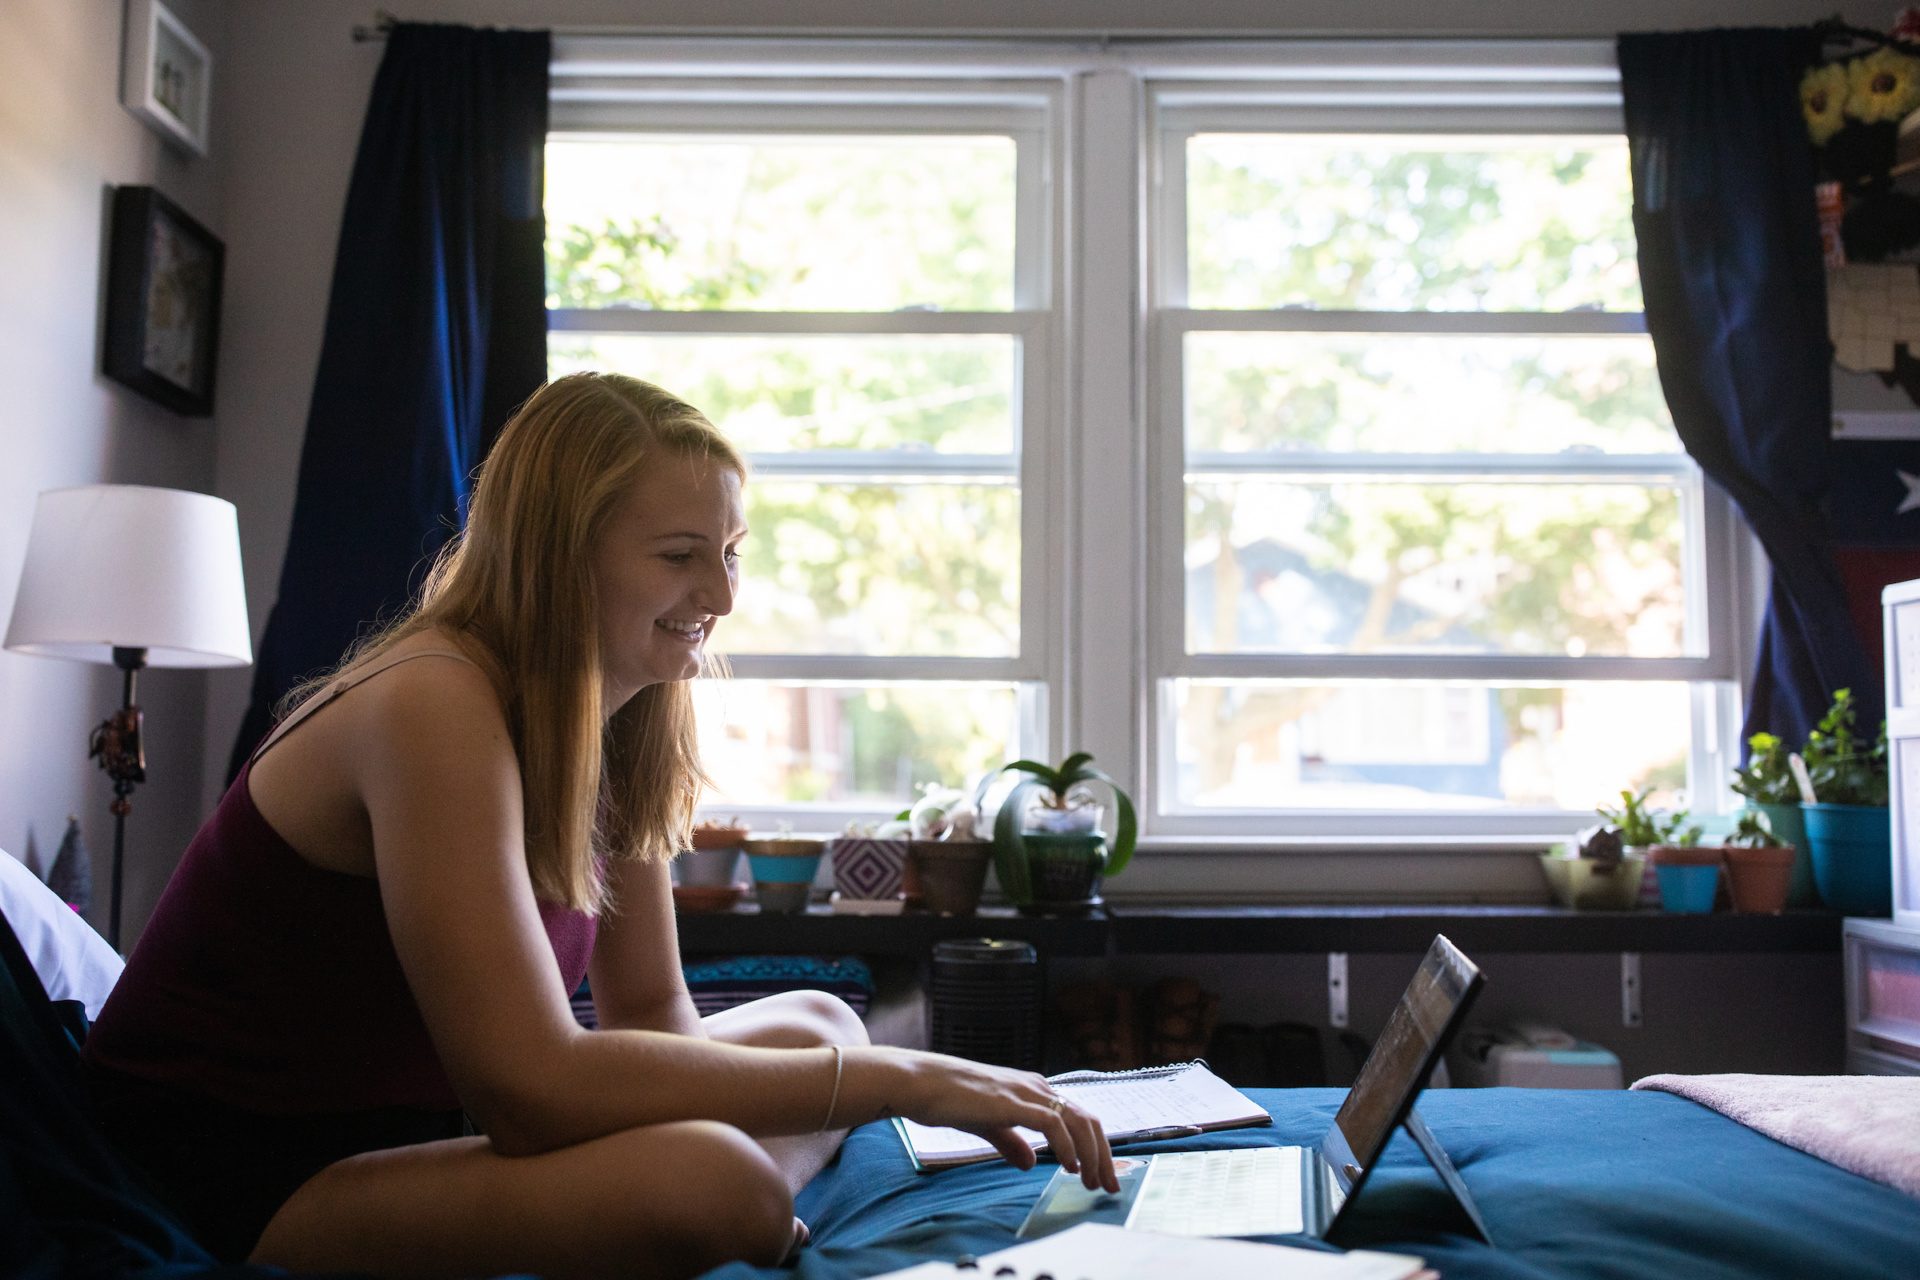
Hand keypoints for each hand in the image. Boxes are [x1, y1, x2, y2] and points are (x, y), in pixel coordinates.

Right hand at [877, 1049, 1117, 1192]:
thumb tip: (1030, 1162)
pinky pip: (1052, 1123)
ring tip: (1093, 1181)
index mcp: (1034, 1091)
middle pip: (1088, 1120)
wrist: (921, 1083)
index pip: (1079, 1118)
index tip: (1100, 1176)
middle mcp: (1037, 1088)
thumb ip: (1011, 1141)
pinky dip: (1066, 1146)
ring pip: (1077, 1121)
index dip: (1095, 1148)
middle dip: (1103, 1155)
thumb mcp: (988, 1124)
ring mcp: (1026, 1092)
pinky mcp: (1012, 1101)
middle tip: (1110, 1185)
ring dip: (1091, 1154)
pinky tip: (1070, 1166)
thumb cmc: (950, 1099)